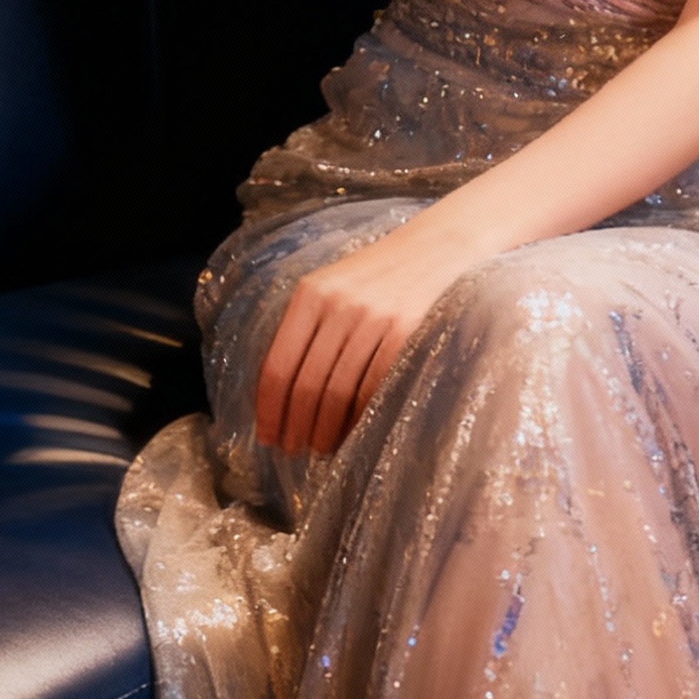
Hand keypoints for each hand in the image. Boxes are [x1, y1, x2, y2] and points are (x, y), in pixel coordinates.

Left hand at [254, 216, 486, 460]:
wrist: (431, 248)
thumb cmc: (373, 276)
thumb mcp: (329, 287)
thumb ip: (305, 330)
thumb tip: (280, 395)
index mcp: (309, 295)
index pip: (277, 365)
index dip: (268, 408)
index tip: (267, 436)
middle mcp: (337, 305)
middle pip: (305, 384)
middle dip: (294, 426)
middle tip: (292, 450)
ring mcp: (372, 318)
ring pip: (338, 392)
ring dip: (324, 430)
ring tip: (319, 448)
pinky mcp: (404, 330)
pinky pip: (373, 387)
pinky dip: (359, 418)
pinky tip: (352, 431)